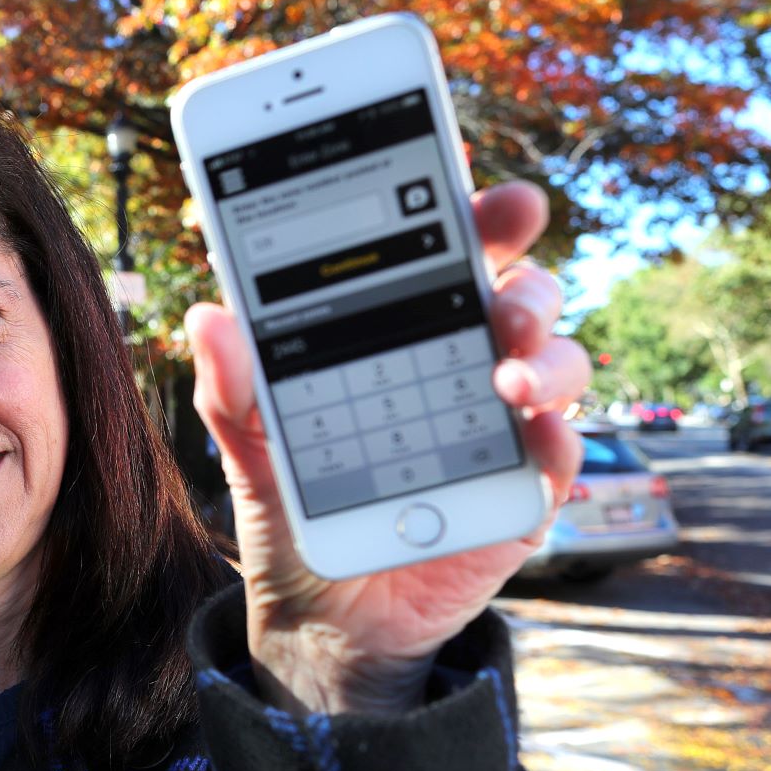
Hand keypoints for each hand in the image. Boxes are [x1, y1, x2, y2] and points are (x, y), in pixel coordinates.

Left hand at [187, 181, 588, 716]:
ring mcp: (502, 426)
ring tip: (505, 375)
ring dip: (546, 353)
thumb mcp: (250, 448)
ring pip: (559, 361)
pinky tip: (531, 433)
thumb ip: (231, 388)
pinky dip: (557, 439)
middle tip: (502, 255)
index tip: (455, 154)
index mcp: (400, 330)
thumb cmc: (295, 508)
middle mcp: (463, 363)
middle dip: (519, 261)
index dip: (456, 197)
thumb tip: (208, 316)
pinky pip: (562, 454)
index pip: (438, 247)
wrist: (322, 616)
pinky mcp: (524, 492)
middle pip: (517, 287)